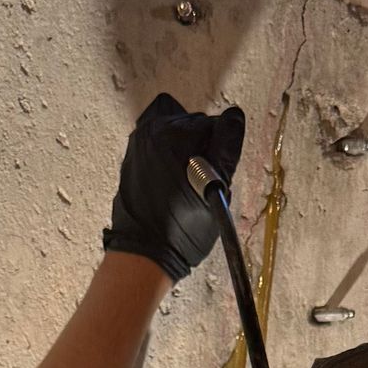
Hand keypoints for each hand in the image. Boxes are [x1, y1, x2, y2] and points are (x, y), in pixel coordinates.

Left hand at [103, 93, 247, 282]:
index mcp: (177, 134)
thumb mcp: (216, 188)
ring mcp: (140, 140)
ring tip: (184, 176)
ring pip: (177, 128)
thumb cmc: (183, 227)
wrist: (146, 251)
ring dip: (186, 145)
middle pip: (195, 123)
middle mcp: (154, 129)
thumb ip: (227, 147)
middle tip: (201, 178)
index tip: (216, 173)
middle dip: (204, 146)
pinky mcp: (133, 153)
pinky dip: (169, 147)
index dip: (222, 150)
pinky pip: (158, 135)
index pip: (216, 125)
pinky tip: (172, 171)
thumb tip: (234, 116)